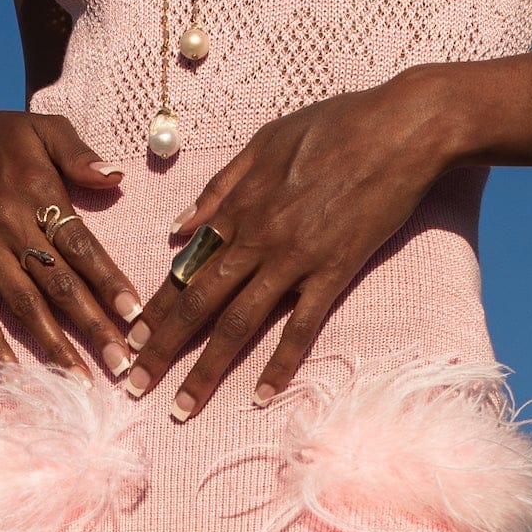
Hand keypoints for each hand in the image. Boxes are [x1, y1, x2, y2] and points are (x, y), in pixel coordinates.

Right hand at [0, 109, 140, 374]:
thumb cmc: (3, 136)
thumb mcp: (42, 128)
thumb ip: (78, 153)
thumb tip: (114, 177)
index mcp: (37, 194)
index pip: (80, 246)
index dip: (107, 282)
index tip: (133, 315)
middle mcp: (10, 227)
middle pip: (58, 286)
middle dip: (91, 327)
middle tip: (121, 363)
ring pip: (23, 305)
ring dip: (53, 345)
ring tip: (79, 379)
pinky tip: (13, 371)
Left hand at [122, 67, 474, 417]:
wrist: (402, 127)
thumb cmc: (336, 124)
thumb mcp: (265, 141)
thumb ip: (220, 186)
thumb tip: (180, 228)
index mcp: (238, 207)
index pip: (185, 267)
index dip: (154, 307)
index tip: (129, 339)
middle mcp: (257, 238)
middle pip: (198, 303)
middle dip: (162, 349)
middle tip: (134, 386)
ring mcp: (295, 258)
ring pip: (239, 323)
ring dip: (206, 370)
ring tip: (182, 408)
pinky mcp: (335, 271)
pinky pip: (301, 326)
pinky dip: (280, 363)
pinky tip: (261, 397)